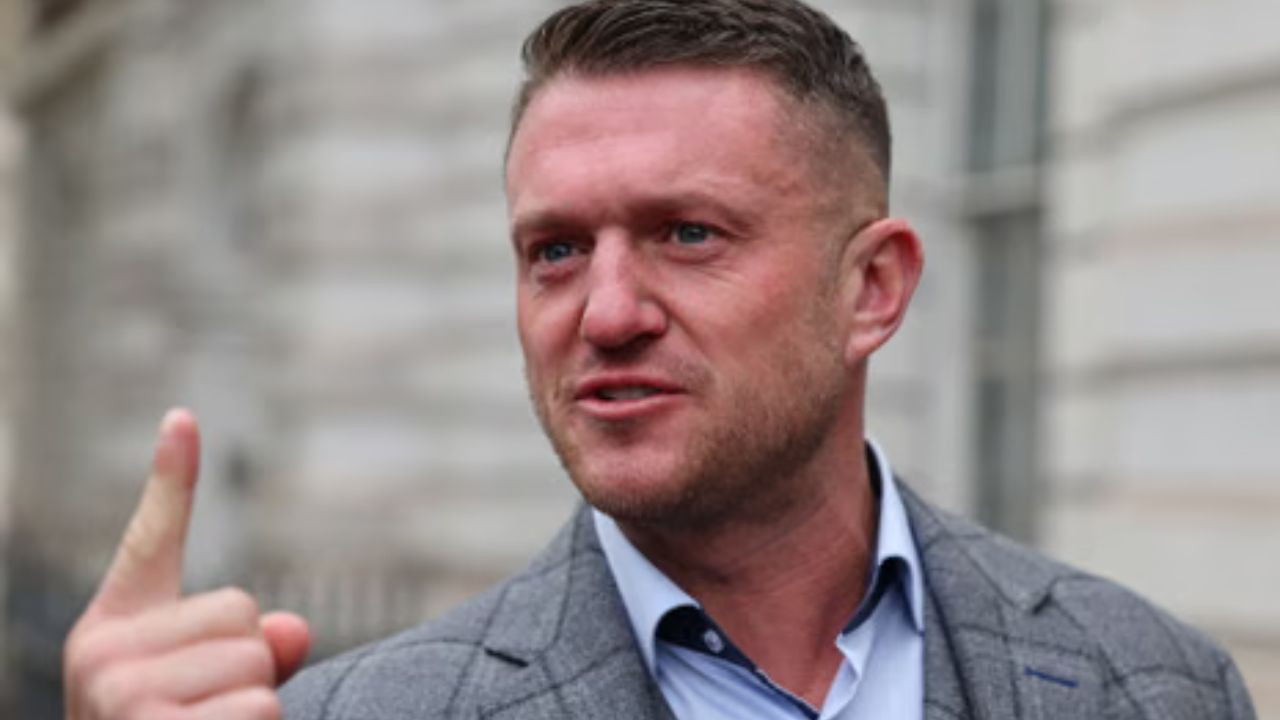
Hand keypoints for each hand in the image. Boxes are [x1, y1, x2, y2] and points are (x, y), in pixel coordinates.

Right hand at [63, 409, 310, 718]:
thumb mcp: (207, 695)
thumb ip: (249, 649)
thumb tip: (294, 629)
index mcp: (113, 631)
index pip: (151, 539)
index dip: (172, 477)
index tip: (185, 416)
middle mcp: (102, 657)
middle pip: (244, 615)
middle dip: (248, 671)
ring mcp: (120, 699)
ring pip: (259, 665)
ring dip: (253, 714)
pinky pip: (260, 710)